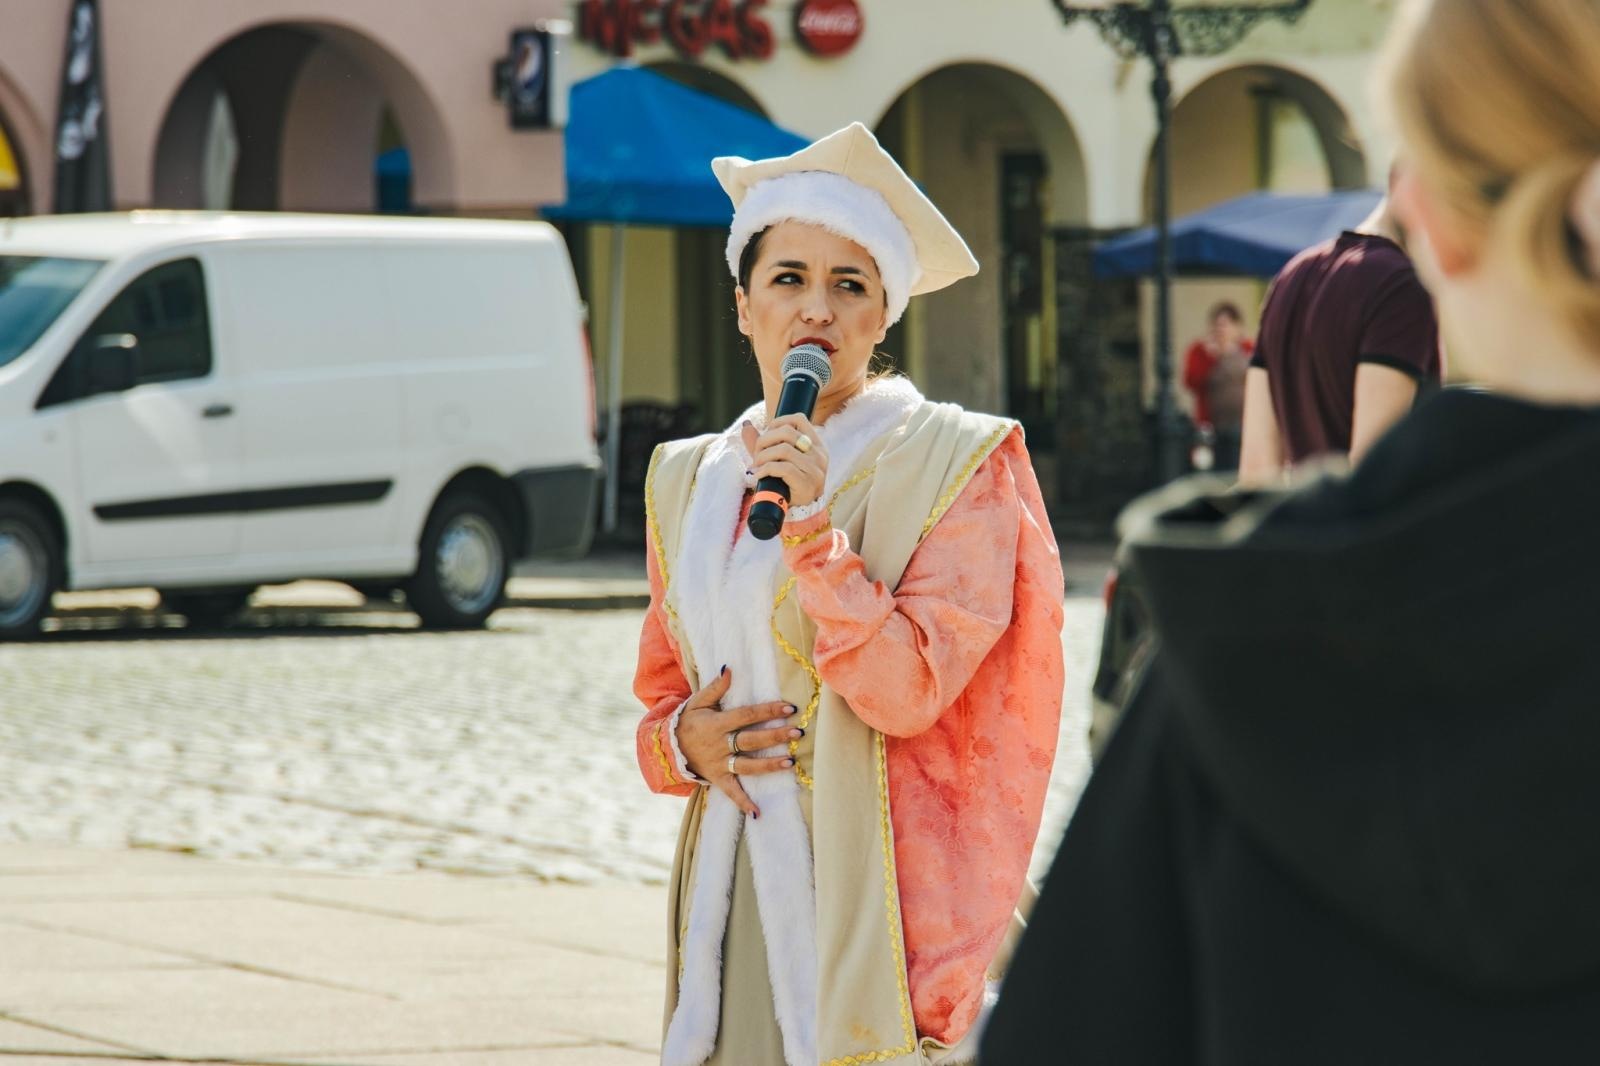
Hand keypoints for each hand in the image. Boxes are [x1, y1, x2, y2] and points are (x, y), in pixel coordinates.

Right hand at [675, 667, 801, 817]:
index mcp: (716, 724)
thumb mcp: (697, 702)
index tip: (789, 708)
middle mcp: (719, 745)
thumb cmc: (688, 721)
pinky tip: (757, 812)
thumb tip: (729, 669)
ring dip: (768, 765)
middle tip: (798, 733)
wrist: (668, 748)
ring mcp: (719, 764)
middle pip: (751, 740)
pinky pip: (731, 792)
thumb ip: (715, 688)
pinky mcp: (717, 779)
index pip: (746, 716)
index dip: (767, 711)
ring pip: (746, 765)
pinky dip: (743, 803)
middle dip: (775, 736)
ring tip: (790, 762)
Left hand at [742, 415, 827, 510]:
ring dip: (763, 456)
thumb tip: (746, 425)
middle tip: (756, 453)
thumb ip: (763, 442)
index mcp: (816, 445)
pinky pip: (783, 468)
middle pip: (788, 433)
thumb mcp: (777, 459)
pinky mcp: (807, 483)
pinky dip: (766, 469)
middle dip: (765, 440)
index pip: (799, 419)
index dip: (778, 422)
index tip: (766, 435)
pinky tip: (758, 474)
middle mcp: (819, 455)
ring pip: (784, 450)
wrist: (800, 512)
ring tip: (756, 465)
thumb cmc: (787, 482)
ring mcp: (815, 469)